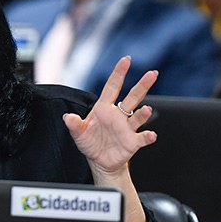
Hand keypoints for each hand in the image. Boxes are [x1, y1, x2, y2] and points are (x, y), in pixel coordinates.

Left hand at [64, 56, 157, 176]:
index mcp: (104, 108)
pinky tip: (151, 135)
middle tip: (153, 73)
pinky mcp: (132, 142)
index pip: (112, 87)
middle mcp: (118, 115)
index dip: (119, 73)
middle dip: (142, 85)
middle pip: (132, 97)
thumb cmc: (90, 142)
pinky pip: (142, 138)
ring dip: (143, 113)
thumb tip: (67, 117)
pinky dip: (147, 136)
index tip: (126, 59)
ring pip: (138, 116)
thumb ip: (74, 124)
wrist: (99, 161)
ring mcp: (127, 128)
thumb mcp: (78, 133)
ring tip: (147, 109)